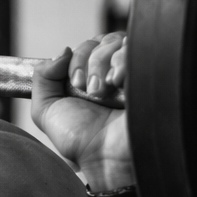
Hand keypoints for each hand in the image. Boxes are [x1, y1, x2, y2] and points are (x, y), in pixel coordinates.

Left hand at [30, 32, 132, 188]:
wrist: (107, 157)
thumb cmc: (80, 139)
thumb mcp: (47, 110)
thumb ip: (42, 77)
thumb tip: (62, 51)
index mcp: (93, 77)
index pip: (87, 46)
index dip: (77, 59)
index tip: (75, 83)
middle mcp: (115, 72)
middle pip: (102, 40)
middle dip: (89, 61)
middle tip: (89, 90)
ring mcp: (136, 71)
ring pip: (119, 41)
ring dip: (103, 63)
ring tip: (103, 92)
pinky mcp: (154, 73)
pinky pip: (138, 46)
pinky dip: (123, 59)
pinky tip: (119, 82)